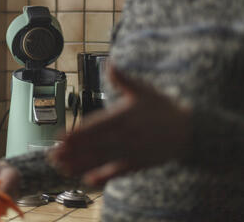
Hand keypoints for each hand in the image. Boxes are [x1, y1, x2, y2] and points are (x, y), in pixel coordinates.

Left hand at [50, 65, 191, 186]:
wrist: (190, 131)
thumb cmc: (163, 108)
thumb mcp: (144, 90)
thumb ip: (123, 79)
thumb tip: (110, 62)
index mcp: (124, 116)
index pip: (96, 126)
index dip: (77, 133)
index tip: (61, 137)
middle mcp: (126, 136)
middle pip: (94, 145)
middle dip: (73, 151)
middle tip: (53, 155)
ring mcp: (132, 152)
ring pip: (102, 159)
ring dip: (80, 164)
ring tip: (62, 167)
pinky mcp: (139, 164)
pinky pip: (118, 172)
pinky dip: (104, 176)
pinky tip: (88, 180)